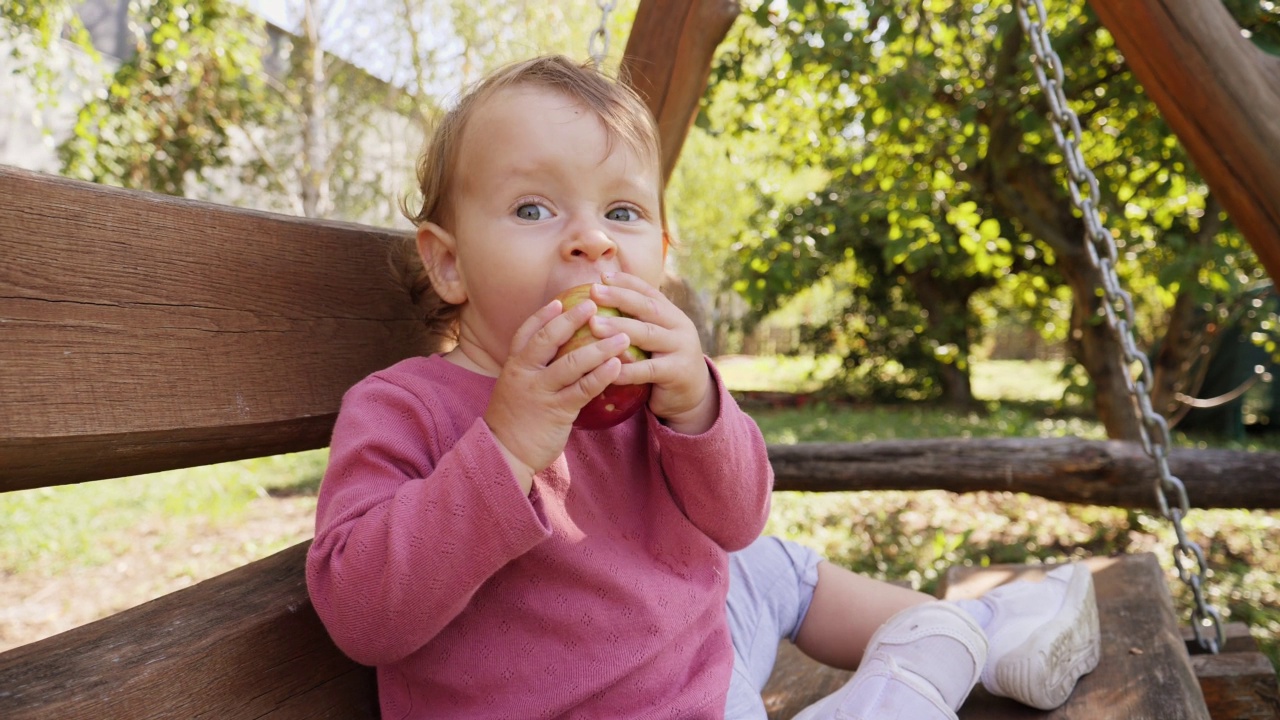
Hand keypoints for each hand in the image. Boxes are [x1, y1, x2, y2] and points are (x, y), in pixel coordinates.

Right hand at [484, 297, 631, 489]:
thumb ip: (532, 372)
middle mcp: (525, 374)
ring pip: (571, 362)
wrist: (503, 454)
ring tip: (623, 336)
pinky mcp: (556, 411)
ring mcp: (540, 392)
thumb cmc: (515, 422)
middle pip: (548, 339)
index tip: (561, 301)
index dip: (543, 315)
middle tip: (594, 305)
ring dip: (599, 347)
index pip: (527, 333)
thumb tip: (555, 357)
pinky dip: (601, 375)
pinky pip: (582, 389)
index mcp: (514, 366)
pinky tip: (618, 366)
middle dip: (571, 320)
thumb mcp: (515, 390)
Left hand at [589, 272, 716, 433]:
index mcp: (672, 314)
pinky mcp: (678, 372)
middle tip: (593, 292)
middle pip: (647, 308)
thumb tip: (599, 302)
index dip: (626, 282)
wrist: (694, 394)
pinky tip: (609, 367)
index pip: (648, 292)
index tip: (602, 276)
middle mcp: (679, 327)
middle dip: (619, 298)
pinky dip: (628, 368)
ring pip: (647, 334)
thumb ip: (637, 322)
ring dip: (619, 328)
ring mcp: (681, 348)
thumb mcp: (656, 338)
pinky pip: (648, 369)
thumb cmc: (663, 362)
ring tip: (594, 324)